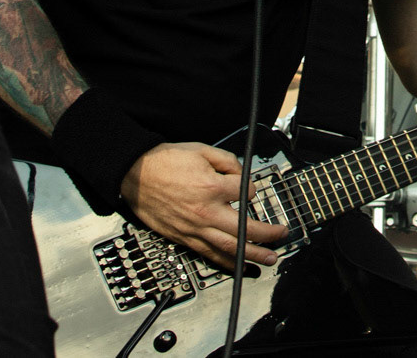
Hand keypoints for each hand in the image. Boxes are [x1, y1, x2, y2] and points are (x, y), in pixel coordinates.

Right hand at [120, 142, 288, 271]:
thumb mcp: (201, 150)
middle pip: (244, 227)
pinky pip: (209, 254)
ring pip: (229, 247)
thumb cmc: (165, 162)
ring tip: (269, 259)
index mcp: (211, 187)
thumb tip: (241, 172)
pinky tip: (239, 266)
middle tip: (281, 236)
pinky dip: (226, 262)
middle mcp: (206, 211)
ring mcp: (195, 228)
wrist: (135, 175)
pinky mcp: (184, 238)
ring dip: (252, 254)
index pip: (245, 190)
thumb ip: (226, 160)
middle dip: (267, 234)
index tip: (248, 186)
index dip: (250, 186)